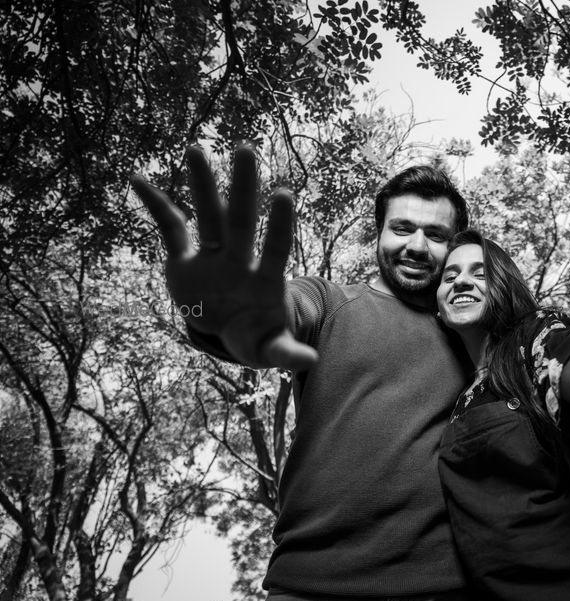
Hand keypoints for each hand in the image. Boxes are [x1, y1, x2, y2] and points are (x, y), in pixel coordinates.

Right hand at [131, 145, 317, 369]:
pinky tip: (136, 178)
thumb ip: (287, 352)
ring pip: (207, 214)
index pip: (274, 247)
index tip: (284, 194)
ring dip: (202, 183)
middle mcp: (239, 259)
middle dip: (243, 187)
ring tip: (196, 148)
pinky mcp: (186, 260)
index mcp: (264, 280)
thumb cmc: (258, 337)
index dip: (278, 224)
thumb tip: (310, 360)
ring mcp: (213, 256)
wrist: (233, 332)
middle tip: (246, 149)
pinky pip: (170, 229)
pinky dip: (155, 205)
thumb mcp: (271, 349)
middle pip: (240, 219)